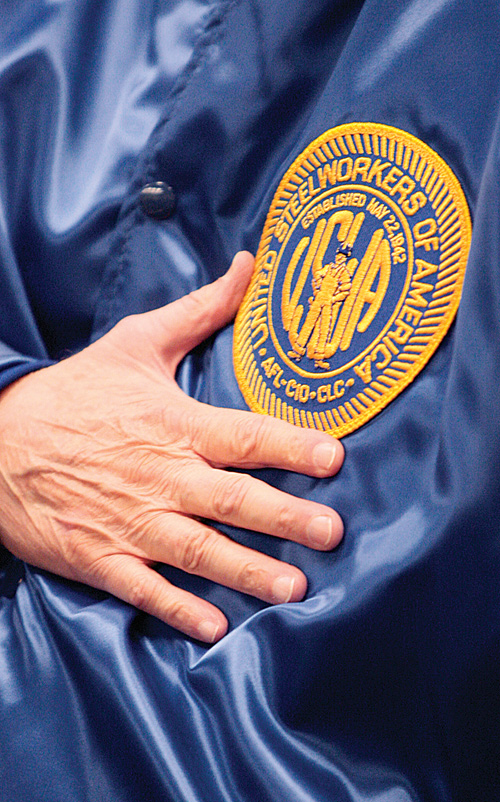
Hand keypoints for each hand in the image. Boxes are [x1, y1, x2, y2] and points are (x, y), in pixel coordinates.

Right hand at [0, 252, 343, 641]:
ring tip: (292, 589)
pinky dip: (178, 609)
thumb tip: (250, 266)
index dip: (292, 446)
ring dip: (246, 571)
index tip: (334, 458)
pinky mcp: (100, 556)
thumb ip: (200, 310)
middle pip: (232, 499)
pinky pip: (144, 588)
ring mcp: (130, 521)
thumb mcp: (136, 342)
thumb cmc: (74, 391)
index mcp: (174, 425)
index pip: (245, 435)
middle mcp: (160, 476)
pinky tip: (214, 627)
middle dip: (285, 517)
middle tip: (331, 534)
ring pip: (198, 551)